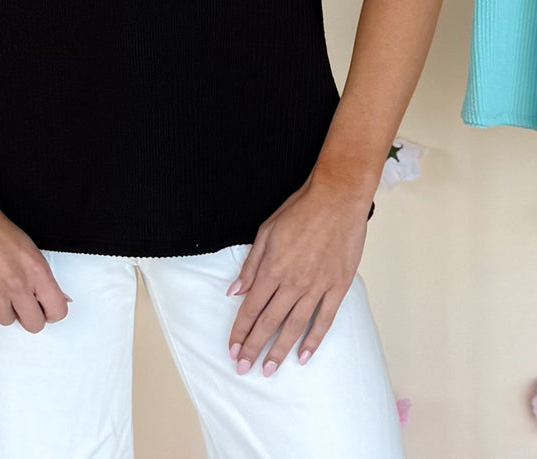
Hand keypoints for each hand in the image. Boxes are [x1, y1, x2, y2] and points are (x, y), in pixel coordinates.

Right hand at [0, 204, 71, 331]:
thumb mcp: (29, 249)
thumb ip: (42, 277)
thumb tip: (59, 299)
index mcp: (36, 271)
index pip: (57, 311)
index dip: (51, 311)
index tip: (44, 307)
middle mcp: (17, 284)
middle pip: (34, 325)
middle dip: (29, 316)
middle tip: (22, 302)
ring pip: (6, 320)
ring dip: (4, 307)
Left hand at [226, 174, 369, 375]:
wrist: (337, 199)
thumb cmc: (301, 210)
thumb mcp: (266, 231)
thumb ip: (251, 264)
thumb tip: (235, 290)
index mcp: (272, 268)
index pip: (250, 308)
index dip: (240, 331)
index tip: (232, 349)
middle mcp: (293, 283)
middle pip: (269, 322)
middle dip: (254, 348)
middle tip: (244, 368)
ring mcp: (317, 287)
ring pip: (295, 327)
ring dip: (280, 350)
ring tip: (269, 370)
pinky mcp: (337, 287)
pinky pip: (324, 320)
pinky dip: (314, 340)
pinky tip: (304, 356)